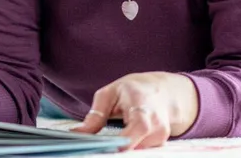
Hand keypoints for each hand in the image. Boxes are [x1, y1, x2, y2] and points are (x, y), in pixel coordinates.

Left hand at [73, 72, 197, 150]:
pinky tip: (124, 139)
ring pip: (137, 151)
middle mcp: (157, 123)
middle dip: (117, 149)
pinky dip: (131, 147)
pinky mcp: (161, 143)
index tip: (103, 148)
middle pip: (136, 146)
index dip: (122, 142)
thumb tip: (77, 132)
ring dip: (123, 147)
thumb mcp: (109, 94)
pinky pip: (141, 151)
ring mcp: (162, 135)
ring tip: (114, 137)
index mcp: (143, 106)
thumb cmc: (132, 90)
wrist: (163, 91)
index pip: (138, 128)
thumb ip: (95, 115)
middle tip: (101, 146)